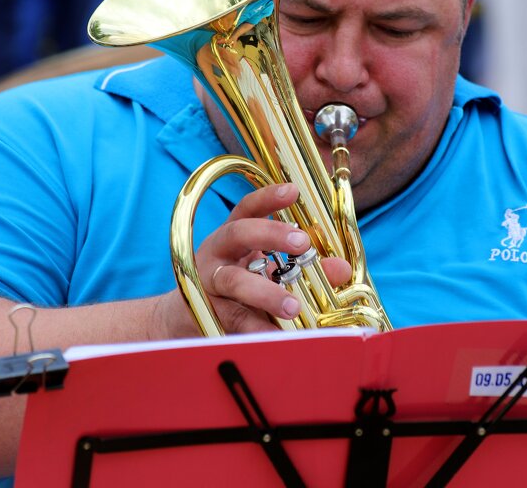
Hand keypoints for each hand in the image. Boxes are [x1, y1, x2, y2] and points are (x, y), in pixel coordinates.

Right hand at [157, 183, 350, 336]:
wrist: (186, 320)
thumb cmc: (236, 289)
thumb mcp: (267, 272)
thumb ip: (303, 266)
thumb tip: (340, 268)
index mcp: (233, 236)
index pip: (247, 208)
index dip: (268, 198)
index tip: (292, 190)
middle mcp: (217, 252)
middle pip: (238, 233)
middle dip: (269, 234)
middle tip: (302, 241)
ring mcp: (209, 283)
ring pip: (234, 281)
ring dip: (266, 292)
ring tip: (294, 306)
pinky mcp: (208, 314)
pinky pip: (235, 320)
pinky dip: (259, 328)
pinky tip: (278, 336)